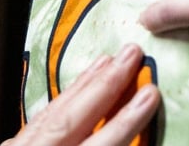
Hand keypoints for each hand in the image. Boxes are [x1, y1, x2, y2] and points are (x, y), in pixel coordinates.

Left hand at [2, 43, 158, 145]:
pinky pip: (38, 119)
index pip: (100, 145)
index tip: (150, 94)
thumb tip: (136, 138)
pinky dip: (61, 99)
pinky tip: (75, 88)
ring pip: (53, 111)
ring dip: (84, 84)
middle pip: (73, 117)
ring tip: (108, 59)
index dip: (126, 119)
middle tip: (132, 52)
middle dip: (106, 83)